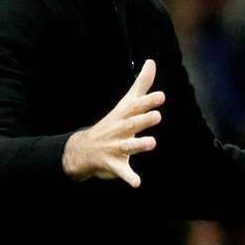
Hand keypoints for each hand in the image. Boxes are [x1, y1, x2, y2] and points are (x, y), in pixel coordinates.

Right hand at [62, 59, 163, 187]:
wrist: (83, 150)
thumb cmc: (112, 124)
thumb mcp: (125, 104)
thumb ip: (141, 85)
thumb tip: (152, 62)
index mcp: (123, 116)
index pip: (136, 107)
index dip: (147, 102)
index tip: (161, 96)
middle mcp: (119, 130)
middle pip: (132, 124)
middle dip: (143, 120)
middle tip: (157, 116)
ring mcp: (115, 147)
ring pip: (128, 147)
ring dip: (139, 145)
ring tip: (152, 143)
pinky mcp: (114, 165)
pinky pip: (122, 172)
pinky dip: (129, 177)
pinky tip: (137, 183)